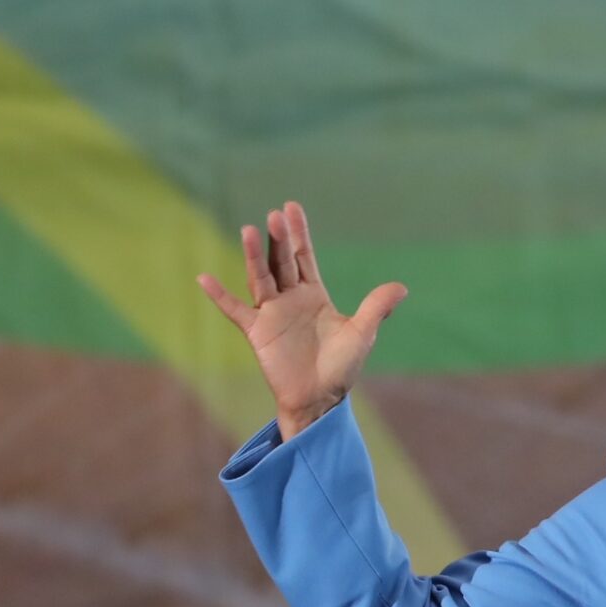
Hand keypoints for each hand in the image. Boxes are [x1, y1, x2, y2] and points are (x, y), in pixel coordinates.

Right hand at [195, 199, 407, 437]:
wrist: (319, 399)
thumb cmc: (341, 368)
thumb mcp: (362, 334)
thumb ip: (376, 308)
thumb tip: (402, 287)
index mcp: (314, 295)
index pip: (303, 256)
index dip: (298, 233)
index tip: (290, 207)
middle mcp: (290, 299)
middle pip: (281, 262)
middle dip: (279, 240)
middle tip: (275, 216)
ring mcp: (272, 313)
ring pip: (260, 278)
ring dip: (254, 256)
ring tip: (250, 231)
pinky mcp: (257, 332)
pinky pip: (235, 310)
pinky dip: (219, 295)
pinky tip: (203, 278)